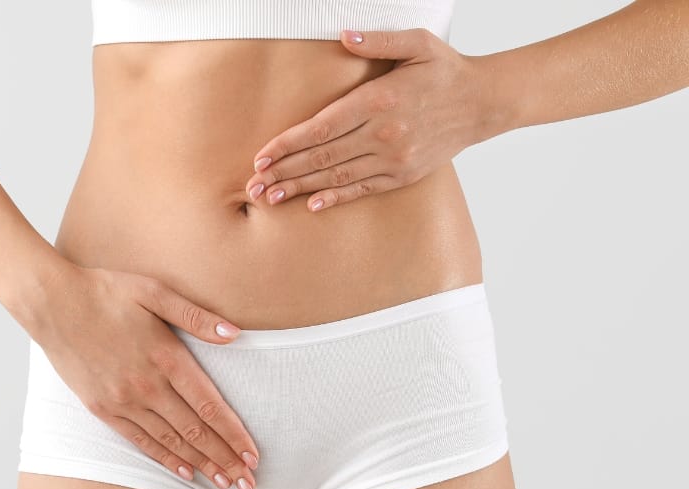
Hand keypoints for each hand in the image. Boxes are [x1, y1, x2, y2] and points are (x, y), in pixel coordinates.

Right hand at [32, 265, 259, 488]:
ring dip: (200, 464)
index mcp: (166, 357)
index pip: (209, 406)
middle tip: (248, 483)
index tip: (253, 455)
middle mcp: (147, 386)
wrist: (52, 303)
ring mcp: (123, 400)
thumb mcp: (154, 290)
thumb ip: (196, 315)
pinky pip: (140, 440)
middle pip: (195, 431)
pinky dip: (165, 458)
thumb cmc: (105, 291)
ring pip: (171, 441)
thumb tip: (234, 333)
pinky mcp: (102, 408)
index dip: (234, 434)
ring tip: (224, 483)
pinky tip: (184, 471)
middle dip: (225, 459)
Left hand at [246, 28, 491, 211]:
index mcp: (379, 100)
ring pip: (337, 176)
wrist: (483, 102)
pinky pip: (363, 188)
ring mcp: (394, 157)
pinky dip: (336, 197)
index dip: (288, 144)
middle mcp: (384, 133)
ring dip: (301, 188)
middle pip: (322, 156)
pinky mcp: (402, 174)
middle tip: (254, 185)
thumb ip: (378, 41)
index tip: (262, 155)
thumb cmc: (444, 70)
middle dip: (284, 171)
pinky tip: (312, 204)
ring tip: (271, 198)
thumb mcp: (417, 43)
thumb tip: (343, 36)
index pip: (322, 127)